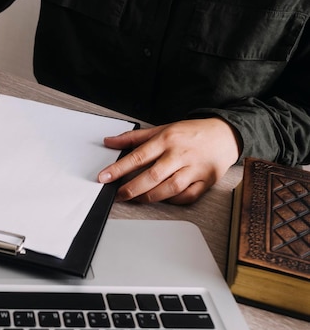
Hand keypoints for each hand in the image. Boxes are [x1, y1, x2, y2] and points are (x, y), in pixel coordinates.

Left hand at [97, 118, 240, 204]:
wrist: (225, 134)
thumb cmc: (190, 133)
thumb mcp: (162, 129)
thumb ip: (134, 138)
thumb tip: (109, 142)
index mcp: (167, 139)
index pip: (138, 156)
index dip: (118, 168)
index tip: (104, 177)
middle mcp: (180, 154)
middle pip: (153, 175)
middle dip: (132, 188)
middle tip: (119, 195)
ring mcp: (194, 168)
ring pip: (170, 188)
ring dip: (150, 196)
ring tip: (137, 198)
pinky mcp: (206, 180)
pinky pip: (188, 196)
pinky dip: (174, 200)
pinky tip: (163, 199)